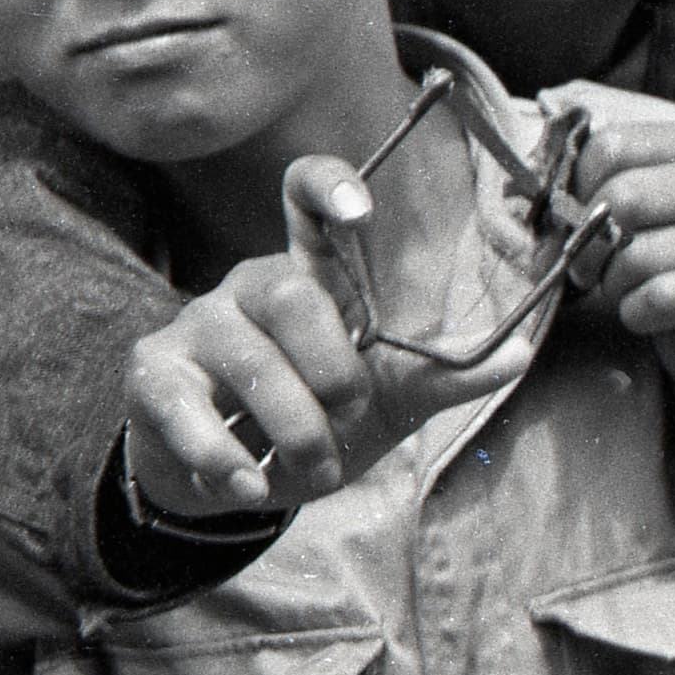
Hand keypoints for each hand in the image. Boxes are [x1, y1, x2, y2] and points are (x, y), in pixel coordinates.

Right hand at [116, 155, 476, 520]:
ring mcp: (196, 328)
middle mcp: (248, 288)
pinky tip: (249, 486)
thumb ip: (442, 375)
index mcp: (308, 277)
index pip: (305, 201)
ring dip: (294, 428)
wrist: (228, 479)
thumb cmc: (309, 419)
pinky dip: (222, 456)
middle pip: (290, 293)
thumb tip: (520, 353)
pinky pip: (184, 409)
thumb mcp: (385, 399)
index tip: (359, 210)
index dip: (327, 189)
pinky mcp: (154, 377)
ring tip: (315, 472)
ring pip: (249, 359)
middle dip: (333, 367)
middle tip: (351, 417)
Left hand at [537, 86, 674, 396]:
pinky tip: (652, 316)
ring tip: (630, 292)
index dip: (576, 193)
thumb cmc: (666, 261)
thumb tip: (530, 206)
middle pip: (623, 198)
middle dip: (589, 246)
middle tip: (590, 272)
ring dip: (614, 285)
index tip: (578, 225)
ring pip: (638, 255)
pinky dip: (638, 314)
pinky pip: (660, 298)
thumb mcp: (630, 213)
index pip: (610, 147)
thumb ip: (588, 195)